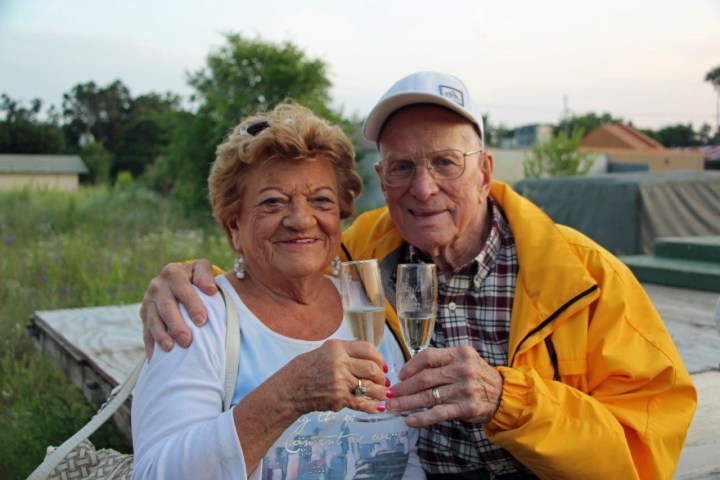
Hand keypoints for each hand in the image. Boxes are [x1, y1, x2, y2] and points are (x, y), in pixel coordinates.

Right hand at [140, 259, 216, 358]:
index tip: (202, 321)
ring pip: (153, 320)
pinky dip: (150, 345)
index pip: (182, 289)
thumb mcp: (201, 268)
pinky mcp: (144, 315)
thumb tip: (210, 290)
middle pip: (166, 308)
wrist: (177, 278)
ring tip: (171, 349)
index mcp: (173, 273)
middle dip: (176, 325)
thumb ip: (205, 275)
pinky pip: (146, 331)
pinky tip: (155, 358)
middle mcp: (157, 286)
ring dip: (161, 336)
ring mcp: (148, 301)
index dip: (192, 305)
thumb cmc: (195, 276)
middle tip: (187, 340)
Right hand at [263, 339, 389, 414]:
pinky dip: (372, 406)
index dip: (379, 358)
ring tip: (383, 395)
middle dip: (382, 377)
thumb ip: (346, 353)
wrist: (290, 389)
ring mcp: (340, 381)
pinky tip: (378, 407)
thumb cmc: (307, 369)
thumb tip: (371, 361)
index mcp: (337, 348)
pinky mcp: (338, 399)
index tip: (383, 366)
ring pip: (369, 387)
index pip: (367, 349)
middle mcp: (340, 363)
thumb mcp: (325, 351)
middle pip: (372, 369)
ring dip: (380, 392)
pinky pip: (361, 403)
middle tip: (384, 382)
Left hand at [385, 345, 502, 426]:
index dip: (411, 366)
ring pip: (429, 396)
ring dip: (407, 403)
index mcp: (459, 353)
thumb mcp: (464, 359)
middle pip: (425, 378)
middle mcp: (462, 369)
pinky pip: (439, 413)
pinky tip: (410, 420)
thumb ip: (442, 361)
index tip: (400, 375)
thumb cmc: (477, 375)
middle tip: (390, 394)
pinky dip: (422, 418)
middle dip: (404, 387)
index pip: (428, 356)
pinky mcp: (466, 408)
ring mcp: (464, 389)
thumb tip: (410, 372)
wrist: (503, 394)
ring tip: (393, 407)